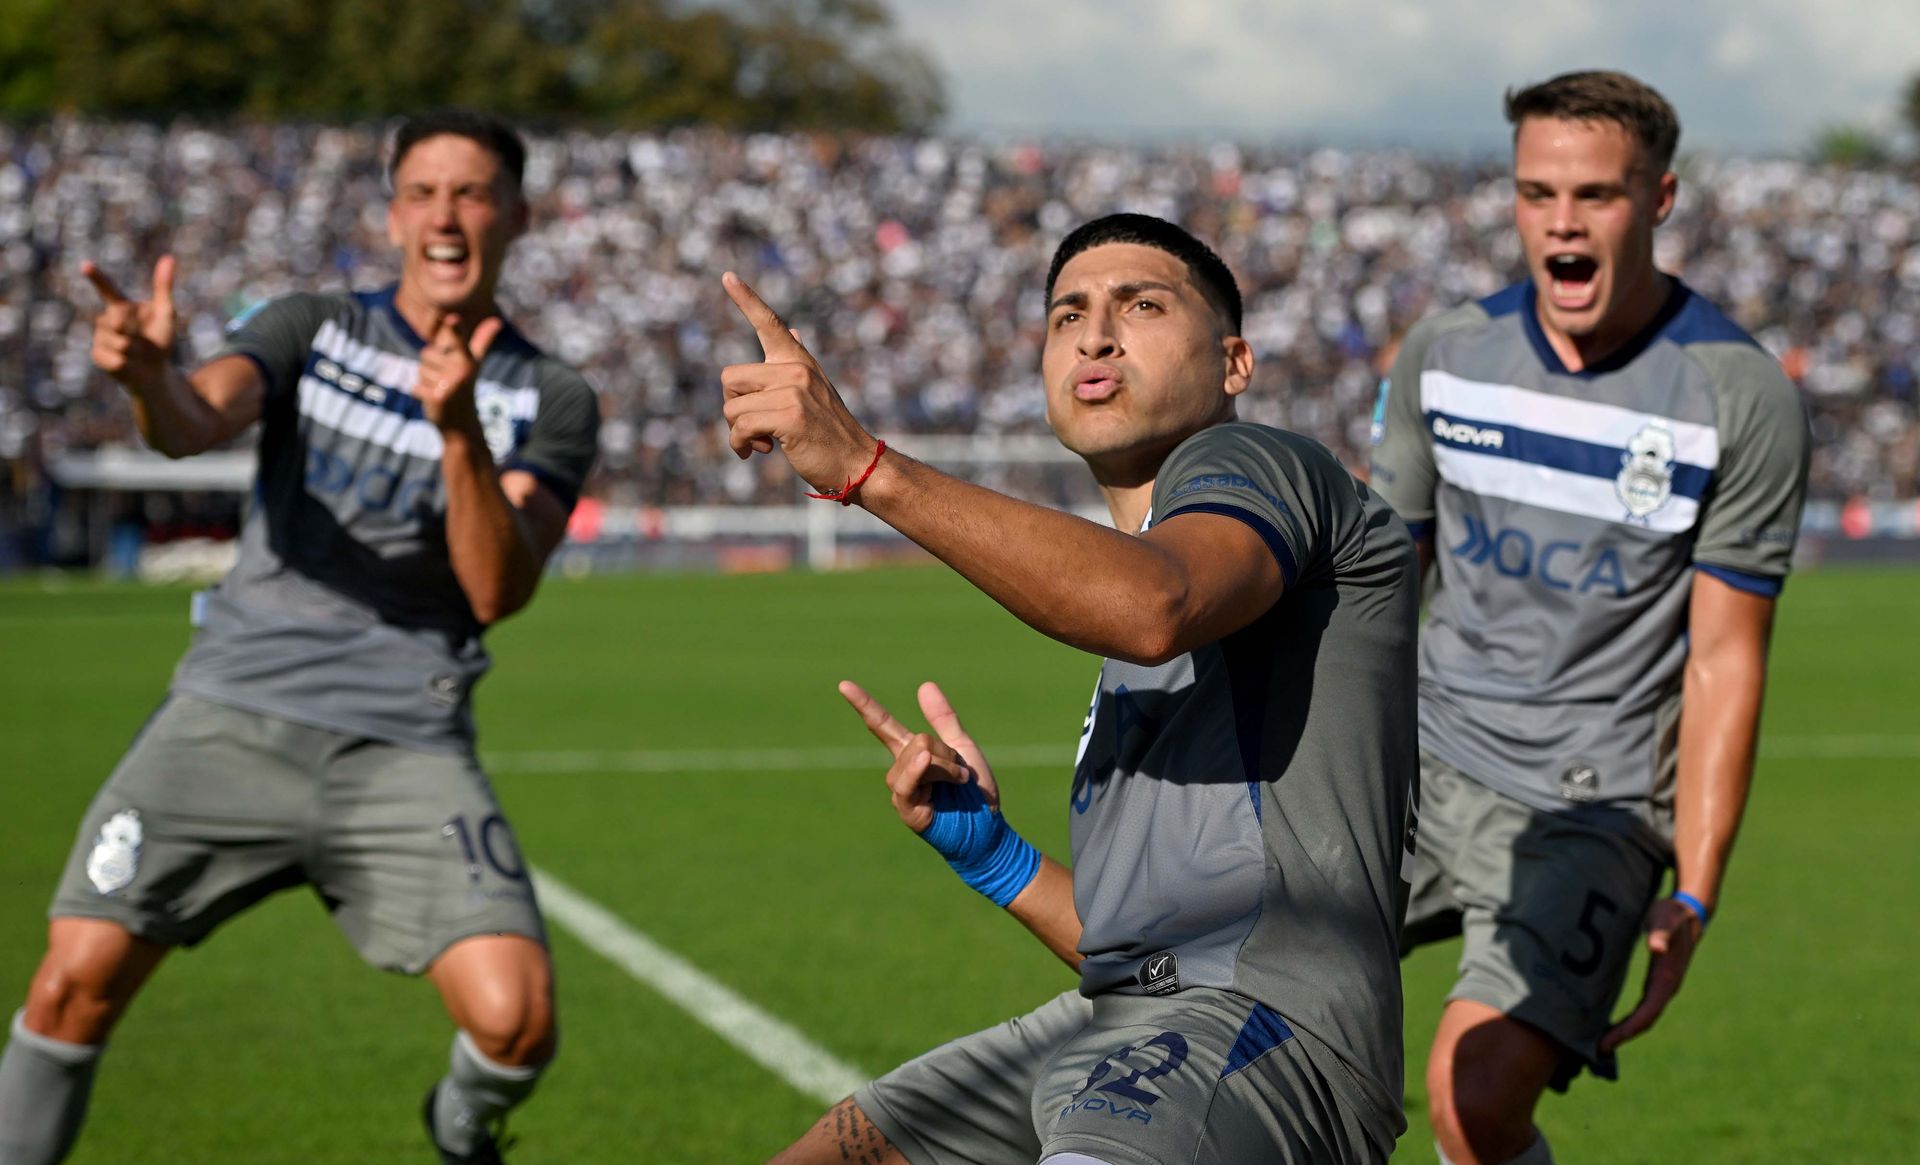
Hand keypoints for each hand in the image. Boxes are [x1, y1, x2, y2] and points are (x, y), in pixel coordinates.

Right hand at [83, 256, 177, 393]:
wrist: (153, 371)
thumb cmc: (159, 340)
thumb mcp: (166, 313)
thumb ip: (164, 287)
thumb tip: (169, 257)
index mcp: (120, 306)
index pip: (107, 289)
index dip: (96, 277)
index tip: (85, 265)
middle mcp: (105, 319)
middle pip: (119, 320)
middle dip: (136, 331)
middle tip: (143, 340)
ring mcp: (99, 337)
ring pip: (119, 341)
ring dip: (136, 350)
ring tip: (137, 353)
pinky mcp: (97, 355)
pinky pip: (116, 358)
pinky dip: (129, 363)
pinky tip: (128, 363)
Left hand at [415, 313, 502, 432]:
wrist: (461, 424)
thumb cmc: (464, 387)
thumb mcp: (474, 364)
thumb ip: (482, 341)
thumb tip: (497, 321)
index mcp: (468, 360)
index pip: (459, 340)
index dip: (454, 328)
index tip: (452, 318)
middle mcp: (461, 370)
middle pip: (427, 354)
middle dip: (430, 367)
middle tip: (446, 380)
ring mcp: (450, 385)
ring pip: (420, 370)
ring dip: (426, 381)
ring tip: (441, 389)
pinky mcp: (438, 398)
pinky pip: (416, 386)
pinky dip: (420, 393)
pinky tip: (434, 400)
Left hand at [721, 272, 879, 495]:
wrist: (857, 462)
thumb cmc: (829, 431)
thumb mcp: (815, 389)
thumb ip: (796, 361)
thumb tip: (791, 331)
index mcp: (798, 361)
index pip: (768, 322)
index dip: (745, 298)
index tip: (727, 275)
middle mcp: (795, 370)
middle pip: (729, 378)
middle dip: (733, 406)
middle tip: (753, 425)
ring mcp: (794, 391)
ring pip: (732, 408)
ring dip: (737, 433)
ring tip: (762, 442)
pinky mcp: (790, 416)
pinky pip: (741, 427)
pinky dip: (741, 445)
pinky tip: (758, 452)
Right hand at [839, 680, 1000, 833]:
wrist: (988, 827)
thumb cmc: (975, 792)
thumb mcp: (961, 747)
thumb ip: (943, 719)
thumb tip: (924, 685)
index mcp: (912, 753)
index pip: (882, 725)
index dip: (864, 704)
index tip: (844, 684)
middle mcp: (902, 770)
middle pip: (915, 740)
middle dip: (946, 752)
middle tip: (964, 774)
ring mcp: (902, 791)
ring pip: (916, 757)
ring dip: (946, 767)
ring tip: (961, 782)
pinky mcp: (906, 810)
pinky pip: (905, 783)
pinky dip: (915, 770)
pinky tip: (924, 762)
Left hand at [1599, 896, 1705, 1052]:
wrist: (1689, 912)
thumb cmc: (1672, 914)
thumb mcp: (1665, 918)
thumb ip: (1660, 932)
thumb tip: (1656, 947)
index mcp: (1667, 979)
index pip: (1647, 1013)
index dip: (1628, 1029)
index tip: (1608, 1042)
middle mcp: (1666, 988)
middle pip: (1644, 1021)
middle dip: (1622, 1036)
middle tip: (1597, 1050)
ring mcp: (1662, 987)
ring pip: (1643, 1017)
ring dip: (1624, 1031)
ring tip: (1600, 1044)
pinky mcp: (1656, 982)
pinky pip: (1642, 1008)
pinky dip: (1627, 1020)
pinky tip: (1611, 1023)